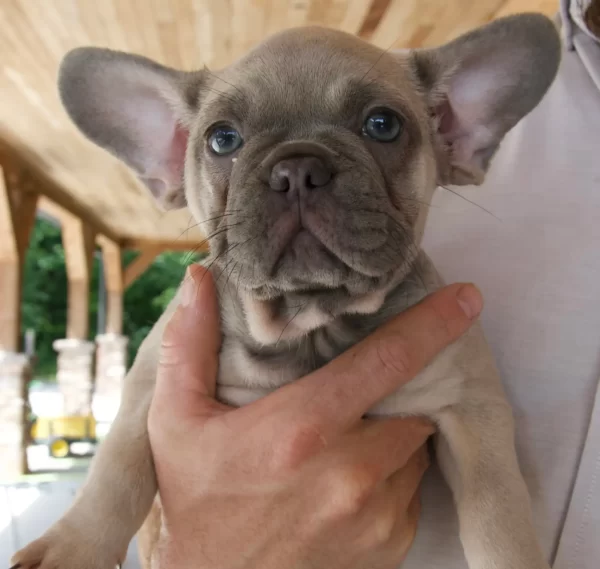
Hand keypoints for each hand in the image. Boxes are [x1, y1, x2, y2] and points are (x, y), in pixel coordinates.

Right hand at [148, 265, 481, 568]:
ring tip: (344, 439)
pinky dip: (391, 474)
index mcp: (304, 428)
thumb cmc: (197, 499)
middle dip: (396, 391)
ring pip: (415, 446)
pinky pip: (411, 488)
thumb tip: (201, 278)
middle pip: (412, 404)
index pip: (387, 360)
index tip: (466, 298)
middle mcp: (352, 472)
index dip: (432, 323)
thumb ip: (190, 343)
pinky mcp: (389, 545)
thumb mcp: (176, 419)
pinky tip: (347, 480)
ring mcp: (377, 514)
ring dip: (392, 432)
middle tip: (357, 392)